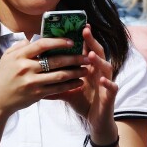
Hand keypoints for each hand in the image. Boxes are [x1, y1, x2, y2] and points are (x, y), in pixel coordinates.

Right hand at [0, 37, 87, 118]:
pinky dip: (70, 85)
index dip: (58, 42)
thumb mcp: (6, 58)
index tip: (72, 42)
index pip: (42, 45)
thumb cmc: (3, 76)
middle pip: (55, 60)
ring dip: (75, 72)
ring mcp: (32, 82)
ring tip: (86, 69)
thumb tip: (32, 37)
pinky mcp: (36, 94)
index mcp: (19, 56)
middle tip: (87, 56)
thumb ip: (19, 47)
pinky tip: (79, 82)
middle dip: (74, 58)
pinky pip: (57, 89)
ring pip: (59, 75)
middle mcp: (26, 68)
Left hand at [53, 24, 118, 141]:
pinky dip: (108, 82)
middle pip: (97, 53)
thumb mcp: (67, 91)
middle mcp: (99, 72)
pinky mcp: (111, 95)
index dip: (82, 38)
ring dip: (99, 60)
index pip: (86, 50)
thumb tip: (34, 76)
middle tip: (84, 30)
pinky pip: (112, 87)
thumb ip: (55, 81)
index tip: (75, 25)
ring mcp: (106, 82)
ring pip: (106, 67)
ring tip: (90, 54)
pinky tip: (103, 79)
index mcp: (90, 69)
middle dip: (92, 41)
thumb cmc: (83, 103)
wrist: (95, 121)